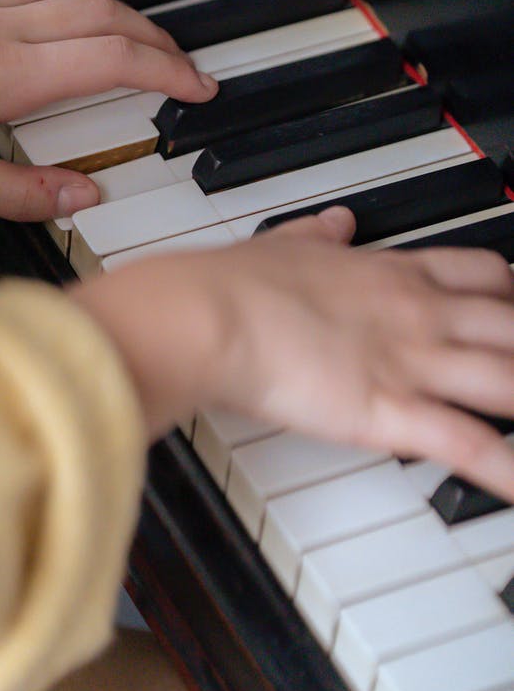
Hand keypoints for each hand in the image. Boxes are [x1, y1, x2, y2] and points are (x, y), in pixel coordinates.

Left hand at [0, 0, 214, 218]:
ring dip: (112, 8)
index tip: (198, 89)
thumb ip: (17, 192)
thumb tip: (85, 197)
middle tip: (183, 68)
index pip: (112, 62)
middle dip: (156, 41)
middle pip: (103, 17)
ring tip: (135, 34)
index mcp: (8, 74)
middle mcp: (0, 28)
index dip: (166, 72)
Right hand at [72, 207, 513, 500]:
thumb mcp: (284, 244)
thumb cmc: (233, 285)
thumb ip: (319, 236)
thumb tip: (337, 222)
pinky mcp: (391, 412)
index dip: (513, 293)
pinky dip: (507, 468)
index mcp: (391, 273)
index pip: (481, 274)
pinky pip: (470, 444)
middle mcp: (416, 314)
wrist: (207, 314)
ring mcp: (411, 362)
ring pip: (511, 380)